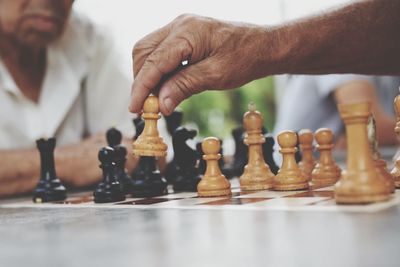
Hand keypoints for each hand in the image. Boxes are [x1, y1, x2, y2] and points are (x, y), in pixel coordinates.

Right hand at [130, 14, 270, 114]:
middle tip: (145, 106)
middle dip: (140, 80)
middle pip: (143, 52)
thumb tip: (160, 104)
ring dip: (147, 75)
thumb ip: (184, 87)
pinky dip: (158, 70)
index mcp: (187, 32)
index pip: (154, 62)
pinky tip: (164, 87)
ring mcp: (180, 27)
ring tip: (155, 99)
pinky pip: (161, 51)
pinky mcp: (184, 35)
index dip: (141, 87)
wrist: (263, 46)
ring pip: (149, 51)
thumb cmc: (245, 58)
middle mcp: (179, 25)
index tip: (134, 108)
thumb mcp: (215, 76)